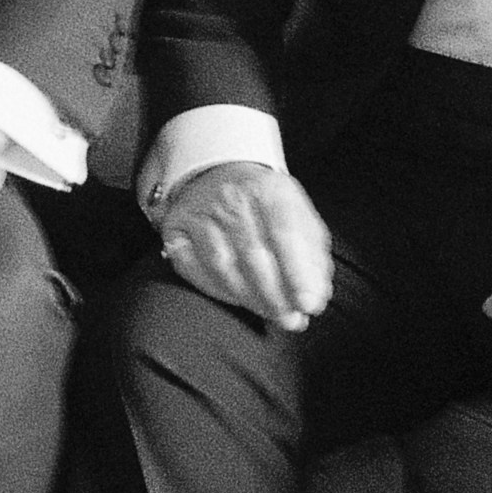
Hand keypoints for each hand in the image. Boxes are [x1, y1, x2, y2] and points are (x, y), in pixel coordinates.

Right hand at [156, 160, 334, 332]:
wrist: (217, 173)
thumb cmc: (264, 205)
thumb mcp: (297, 214)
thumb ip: (312, 255)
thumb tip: (316, 296)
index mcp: (268, 188)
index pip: (285, 232)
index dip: (297, 272)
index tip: (308, 303)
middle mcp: (231, 197)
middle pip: (253, 253)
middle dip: (274, 294)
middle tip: (289, 319)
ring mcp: (200, 213)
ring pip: (222, 264)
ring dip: (247, 297)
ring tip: (268, 314)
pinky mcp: (175, 229)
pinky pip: (191, 267)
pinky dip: (214, 289)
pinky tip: (234, 299)